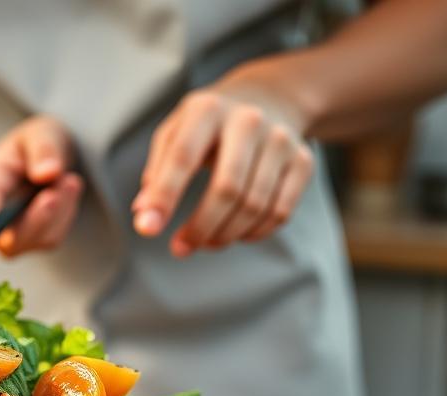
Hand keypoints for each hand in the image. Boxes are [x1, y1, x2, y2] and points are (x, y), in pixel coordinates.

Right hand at [0, 116, 84, 256]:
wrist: (48, 154)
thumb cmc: (38, 140)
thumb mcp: (42, 132)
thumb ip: (43, 148)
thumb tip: (47, 173)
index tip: (5, 232)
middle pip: (9, 241)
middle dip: (42, 218)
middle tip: (69, 182)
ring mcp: (11, 230)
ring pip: (37, 240)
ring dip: (62, 210)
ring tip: (69, 179)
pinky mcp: (31, 238)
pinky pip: (52, 238)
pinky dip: (67, 214)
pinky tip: (67, 191)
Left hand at [132, 68, 315, 256]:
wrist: (269, 98)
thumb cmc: (209, 125)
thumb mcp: (175, 132)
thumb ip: (156, 172)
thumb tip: (143, 214)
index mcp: (207, 109)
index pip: (182, 157)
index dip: (164, 196)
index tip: (148, 229)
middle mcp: (248, 120)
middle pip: (227, 189)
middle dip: (200, 227)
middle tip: (180, 247)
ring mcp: (281, 140)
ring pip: (254, 206)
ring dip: (225, 235)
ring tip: (205, 242)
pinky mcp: (303, 161)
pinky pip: (280, 212)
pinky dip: (254, 233)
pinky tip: (235, 234)